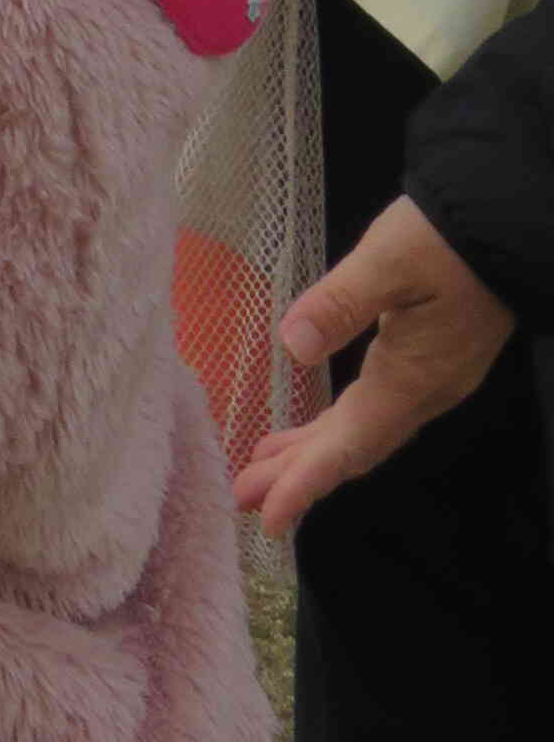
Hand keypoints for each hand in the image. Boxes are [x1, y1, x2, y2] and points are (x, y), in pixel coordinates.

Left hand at [230, 195, 517, 535]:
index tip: (270, 517)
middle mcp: (420, 394)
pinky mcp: (425, 364)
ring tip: (261, 471)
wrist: (503, 230)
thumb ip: (341, 302)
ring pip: (361, 432)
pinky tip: (310, 430)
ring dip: (312, 454)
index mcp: (410, 380)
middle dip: (298, 475)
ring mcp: (426, 382)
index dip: (307, 482)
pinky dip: (334, 429)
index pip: (351, 444)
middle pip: (352, 448)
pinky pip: (371, 413)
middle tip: (243, 498)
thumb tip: (293, 345)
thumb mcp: (387, 260)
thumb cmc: (443, 240)